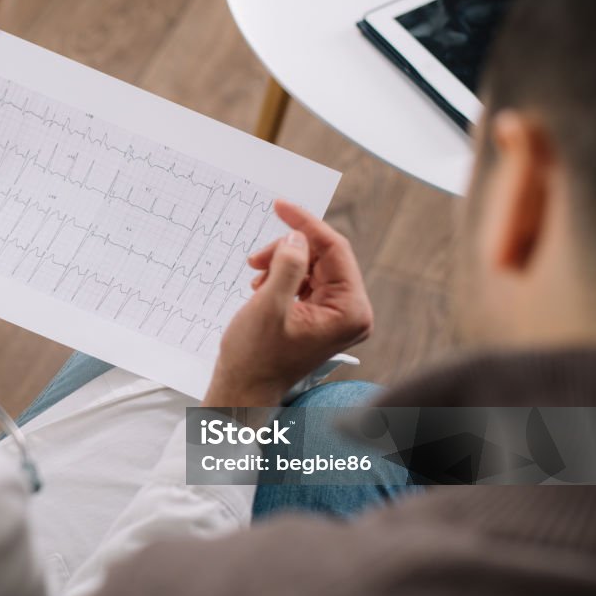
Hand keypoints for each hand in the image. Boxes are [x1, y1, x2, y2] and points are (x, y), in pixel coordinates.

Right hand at [203, 199, 372, 406]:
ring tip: (256, 278)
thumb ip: (287, 266)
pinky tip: (263, 286)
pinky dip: (283, 276)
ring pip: (313, 266)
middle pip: (325, 257)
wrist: (243, 389)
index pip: (336, 250)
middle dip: (289, 251)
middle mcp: (351, 312)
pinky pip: (307, 281)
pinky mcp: (321, 317)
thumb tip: (297, 237)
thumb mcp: (269, 306)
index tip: (281, 205)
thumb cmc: (254, 358)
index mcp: (350, 311)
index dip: (306, 225)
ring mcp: (337, 315)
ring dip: (282, 264)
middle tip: (256, 259)